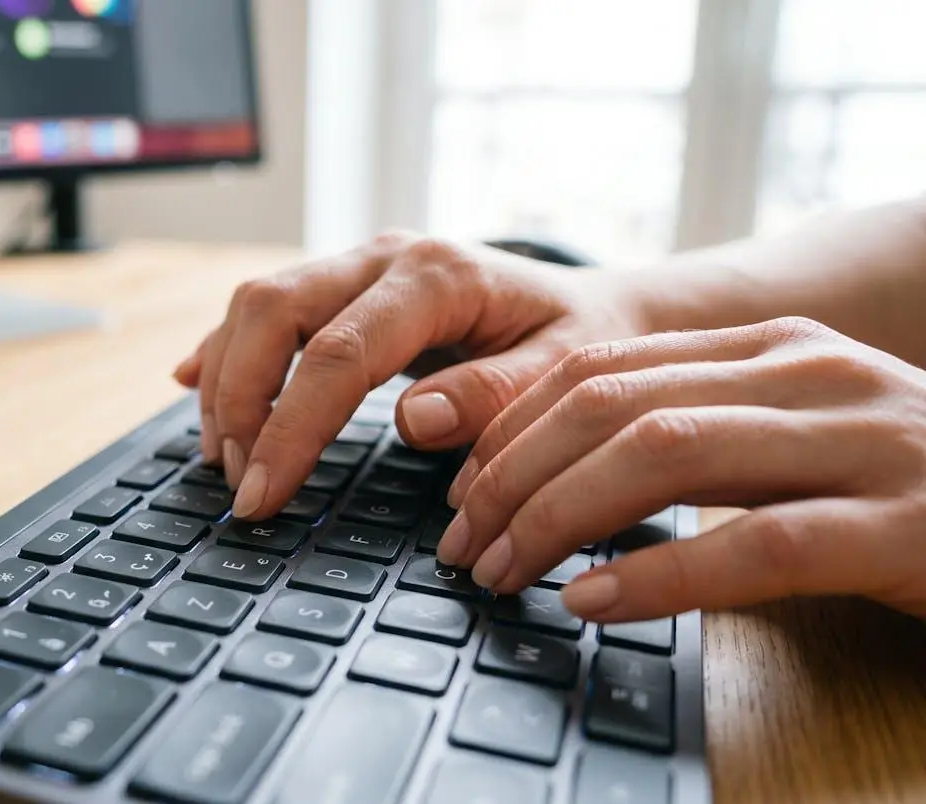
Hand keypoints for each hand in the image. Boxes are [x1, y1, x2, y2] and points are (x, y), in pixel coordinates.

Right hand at [174, 232, 648, 519]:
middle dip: (239, 401)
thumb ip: (495, 396)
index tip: (261, 495)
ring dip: (226, 381)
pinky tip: (195, 386)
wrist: (598, 305)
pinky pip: (265, 307)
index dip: (290, 428)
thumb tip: (413, 421)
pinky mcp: (343, 282)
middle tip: (238, 483)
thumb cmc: (584, 343)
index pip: (337, 353)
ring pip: (256, 304)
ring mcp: (359, 263)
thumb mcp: (566, 373)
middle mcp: (386, 256)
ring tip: (224, 458)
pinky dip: (226, 348)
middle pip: (272, 310)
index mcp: (439, 276)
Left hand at [442, 316, 925, 620]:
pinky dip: (657, 574)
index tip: (463, 493)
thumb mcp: (787, 440)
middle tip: (463, 544)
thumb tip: (548, 474)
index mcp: (772, 347)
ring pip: (666, 455)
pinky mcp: (904, 524)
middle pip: (613, 407)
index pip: (601, 369)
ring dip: (559, 520)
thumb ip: (689, 432)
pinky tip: (594, 604)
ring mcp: (863, 442)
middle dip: (514, 478)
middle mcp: (811, 374)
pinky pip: (753, 545)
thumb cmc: (898, 489)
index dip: (513, 432)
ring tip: (504, 572)